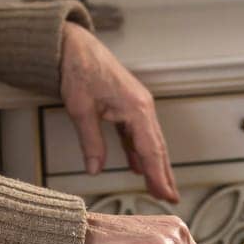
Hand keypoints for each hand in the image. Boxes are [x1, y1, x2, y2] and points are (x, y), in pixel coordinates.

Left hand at [58, 21, 178, 201]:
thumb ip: (91, 141)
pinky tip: (136, 165)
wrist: (73, 45)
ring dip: (153, 164)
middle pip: (156, 146)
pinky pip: (136, 132)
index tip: (166, 196)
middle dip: (163, 173)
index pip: (151, 150)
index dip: (159, 175)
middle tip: (170, 198)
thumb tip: (95, 169)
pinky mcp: (127, 103)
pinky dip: (138, 150)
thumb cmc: (78, 70)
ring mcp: (136, 104)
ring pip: (148, 140)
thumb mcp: (81, 109)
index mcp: (136, 108)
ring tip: (158, 187)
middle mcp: (142, 107)